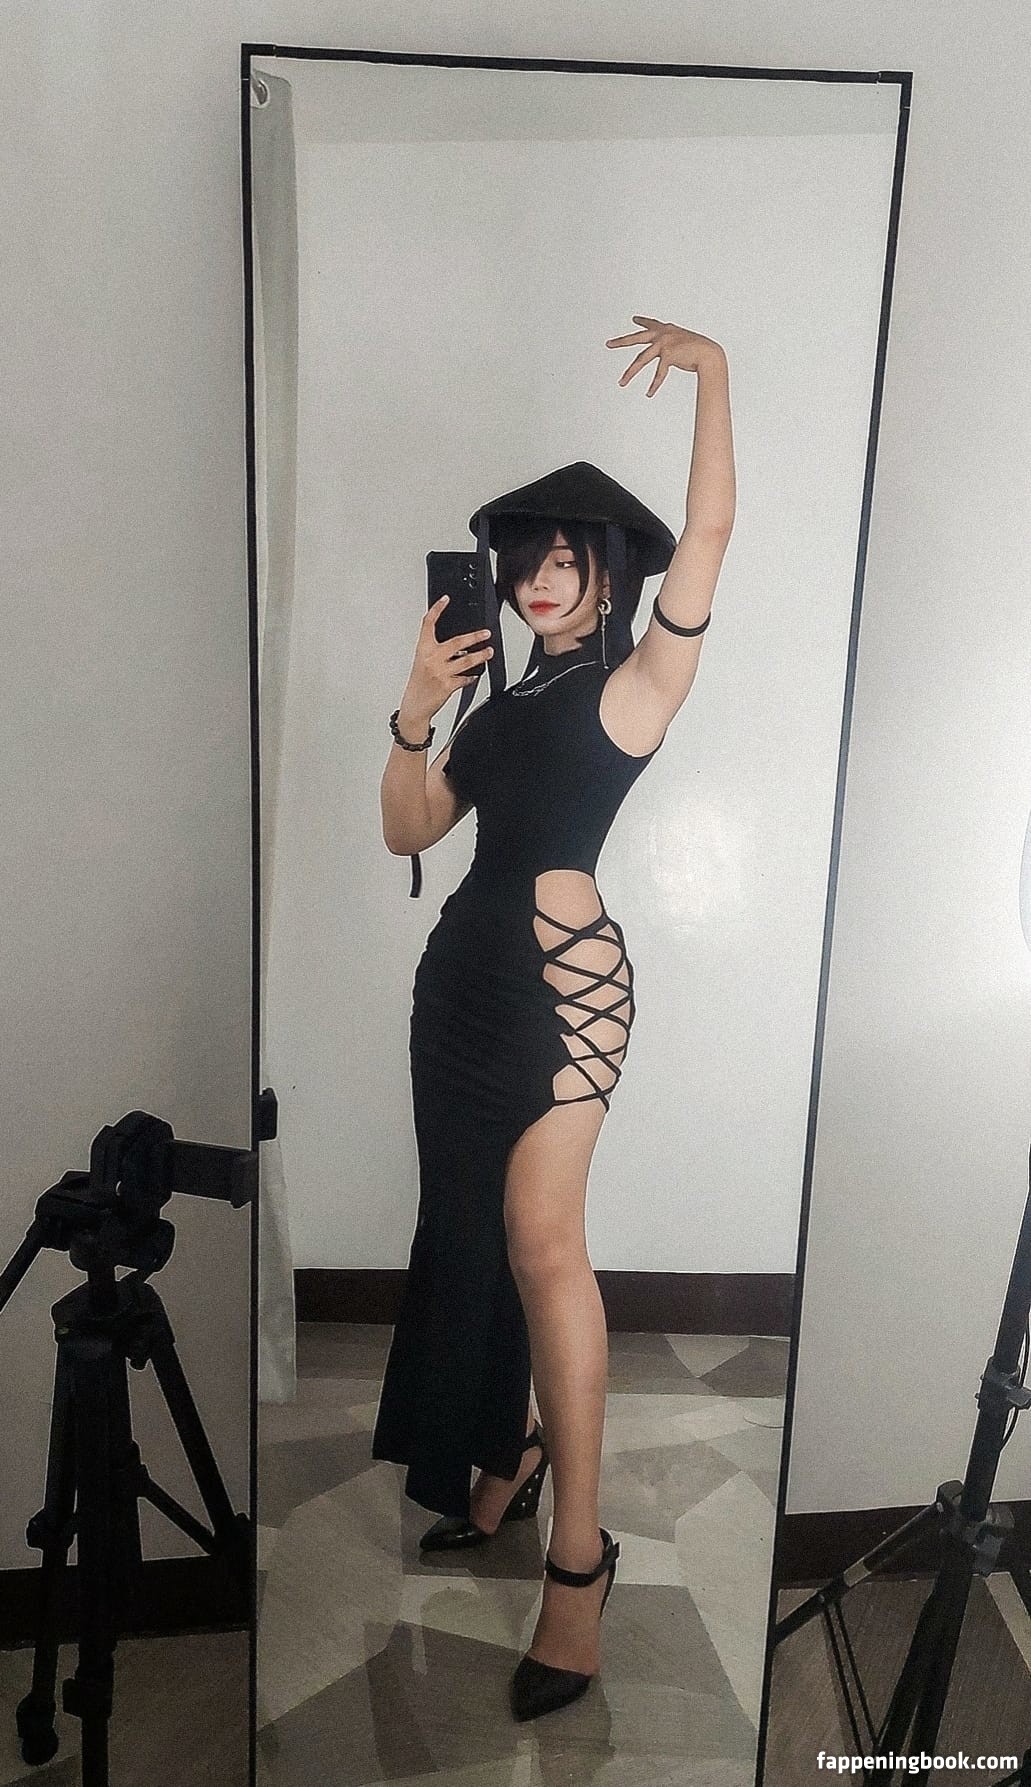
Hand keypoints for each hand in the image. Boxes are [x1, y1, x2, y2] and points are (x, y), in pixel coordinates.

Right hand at [400, 595, 492, 722]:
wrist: (415, 705)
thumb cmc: (418, 683)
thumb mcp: (422, 662)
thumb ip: (435, 651)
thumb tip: (458, 644)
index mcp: (423, 649)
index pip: (428, 624)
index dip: (436, 610)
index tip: (445, 600)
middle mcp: (431, 659)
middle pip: (457, 642)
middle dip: (474, 637)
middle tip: (486, 634)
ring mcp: (440, 672)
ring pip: (466, 660)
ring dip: (481, 656)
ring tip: (488, 652)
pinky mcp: (448, 685)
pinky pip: (466, 678)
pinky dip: (472, 676)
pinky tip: (475, 674)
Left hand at [605, 316, 724, 395]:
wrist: (710, 354)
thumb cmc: (700, 351)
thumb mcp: (684, 343)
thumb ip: (675, 345)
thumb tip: (670, 353)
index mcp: (667, 329)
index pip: (651, 325)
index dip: (642, 321)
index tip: (634, 319)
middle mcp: (663, 334)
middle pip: (636, 338)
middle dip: (621, 342)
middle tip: (608, 344)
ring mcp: (664, 344)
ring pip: (641, 360)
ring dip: (630, 373)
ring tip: (621, 383)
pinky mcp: (668, 355)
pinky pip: (658, 373)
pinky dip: (654, 385)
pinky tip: (649, 393)